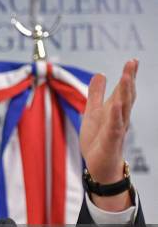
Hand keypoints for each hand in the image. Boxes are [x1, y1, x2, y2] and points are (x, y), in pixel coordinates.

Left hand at [79, 59, 137, 210]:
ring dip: (125, 93)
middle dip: (129, 80)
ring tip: (126, 77)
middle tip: (133, 63)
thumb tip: (100, 73)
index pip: (123, 91)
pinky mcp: (111, 141)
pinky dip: (116, 116)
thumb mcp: (93, 113)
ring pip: (123, 109)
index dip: (128, 76)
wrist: (100, 166)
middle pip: (126, 96)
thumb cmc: (98, 139)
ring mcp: (117, 129)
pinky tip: (116, 105)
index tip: (133, 60)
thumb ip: (96, 95)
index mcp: (115, 110)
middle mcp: (120, 118)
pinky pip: (115, 127)